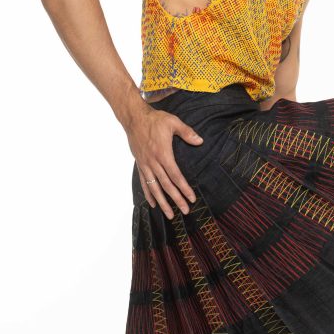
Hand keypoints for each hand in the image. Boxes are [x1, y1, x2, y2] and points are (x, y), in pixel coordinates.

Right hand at [125, 104, 202, 218]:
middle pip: (166, 186)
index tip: (192, 198)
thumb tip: (200, 141)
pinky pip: (144, 182)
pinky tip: (153, 203)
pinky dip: (149, 194)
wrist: (134, 118)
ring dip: (162, 202)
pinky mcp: (140, 164)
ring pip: (154, 188)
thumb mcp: (173, 122)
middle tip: (185, 211)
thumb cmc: (154, 120)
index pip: (176, 176)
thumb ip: (187, 132)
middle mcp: (153, 162)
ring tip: (169, 214)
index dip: (184, 188)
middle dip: (176, 199)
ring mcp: (145, 165)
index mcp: (163, 154)